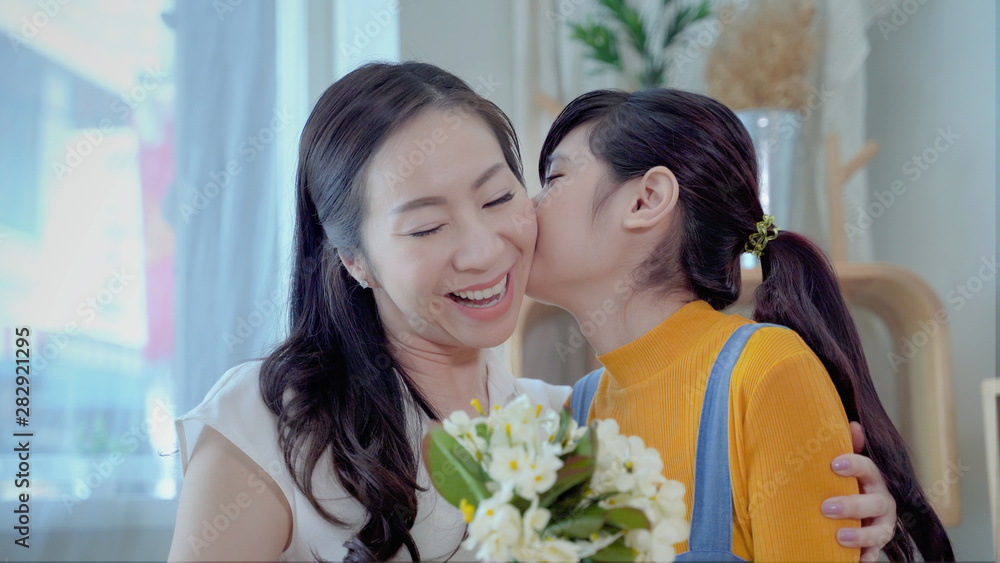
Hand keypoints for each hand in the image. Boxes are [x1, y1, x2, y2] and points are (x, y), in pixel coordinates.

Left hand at [821, 421, 896, 560]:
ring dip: (860, 535)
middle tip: (826, 507)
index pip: (868, 468)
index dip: (854, 465)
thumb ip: (849, 448)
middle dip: (852, 505)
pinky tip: (857, 559)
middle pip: (874, 503)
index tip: (834, 464)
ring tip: (839, 537)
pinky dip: (867, 556)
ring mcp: (883, 525)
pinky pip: (875, 553)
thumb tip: (853, 425)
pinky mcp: (877, 544)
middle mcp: (883, 501)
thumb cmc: (849, 482)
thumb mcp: (848, 465)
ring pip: (879, 532)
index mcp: (874, 479)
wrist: (858, 511)